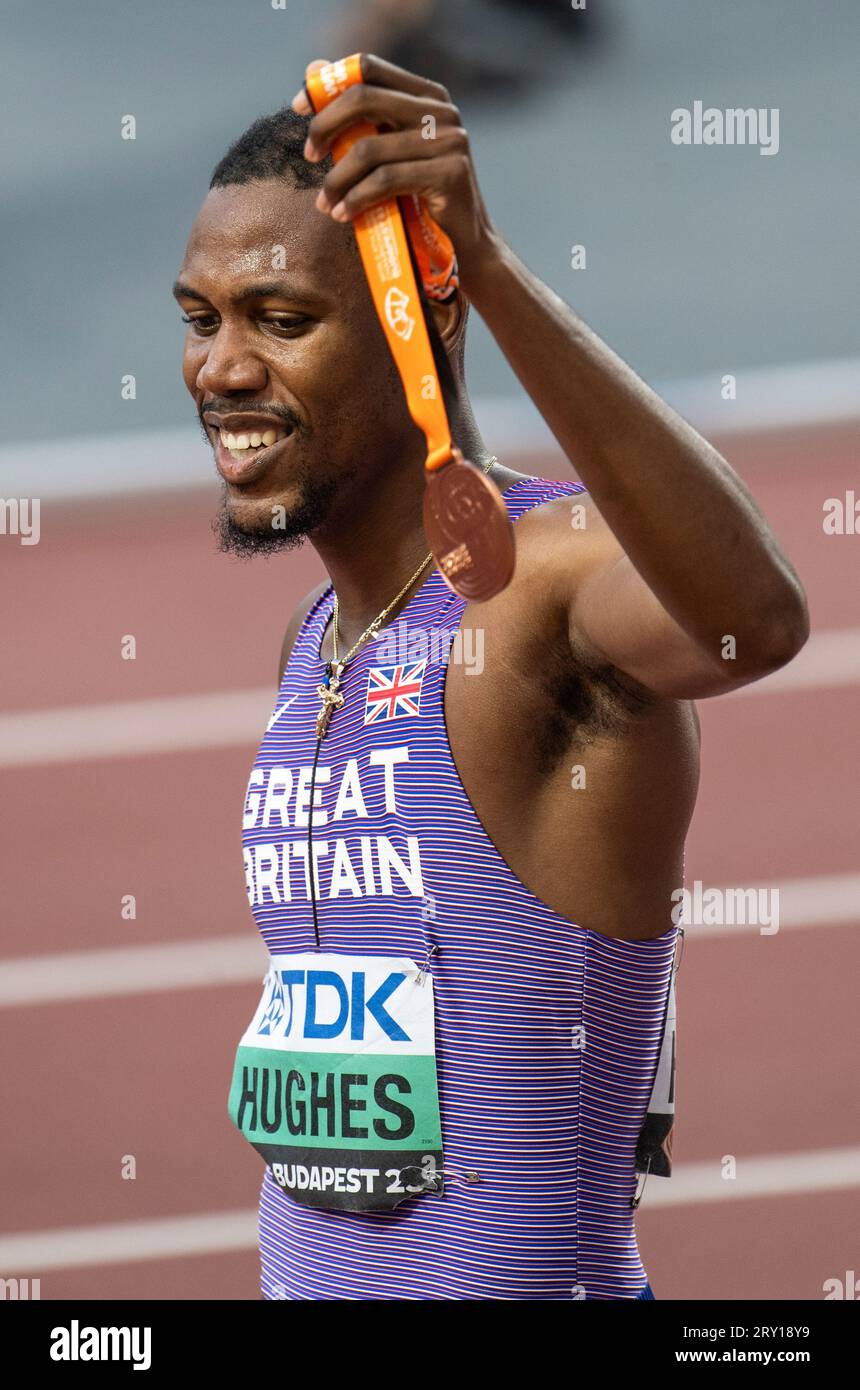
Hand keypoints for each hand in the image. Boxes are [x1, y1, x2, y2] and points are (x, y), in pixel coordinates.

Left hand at [291, 54, 501, 294]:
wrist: (465, 246)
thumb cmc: (420, 199)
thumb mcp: (389, 152)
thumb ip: (360, 117)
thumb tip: (313, 67)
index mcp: (427, 96)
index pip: (368, 68)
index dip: (328, 83)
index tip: (299, 109)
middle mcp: (441, 110)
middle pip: (364, 99)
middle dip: (326, 127)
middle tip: (309, 158)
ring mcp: (450, 140)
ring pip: (369, 149)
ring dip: (337, 179)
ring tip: (325, 203)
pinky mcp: (450, 174)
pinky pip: (385, 181)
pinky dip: (356, 199)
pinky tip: (343, 214)